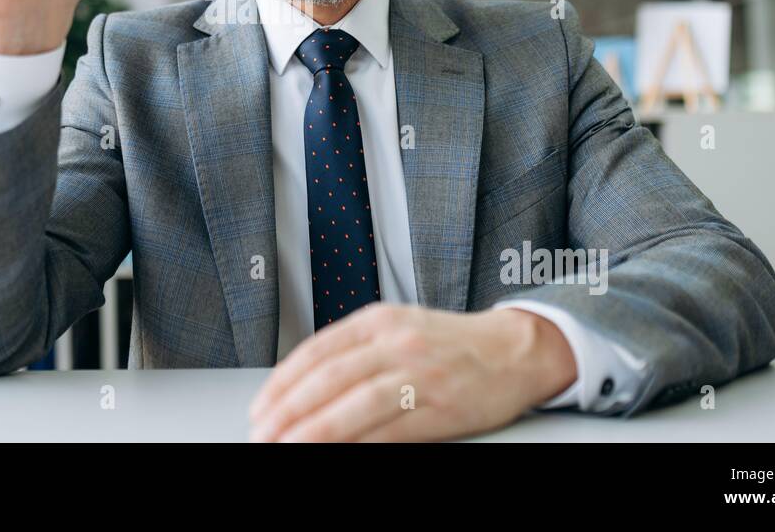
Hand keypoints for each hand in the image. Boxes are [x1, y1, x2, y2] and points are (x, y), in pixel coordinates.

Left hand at [247, 303, 576, 441]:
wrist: (513, 350)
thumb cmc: (449, 344)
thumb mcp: (397, 327)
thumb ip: (354, 349)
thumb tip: (302, 386)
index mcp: (379, 320)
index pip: (317, 351)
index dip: (282, 382)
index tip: (260, 408)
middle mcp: (397, 342)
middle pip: (329, 378)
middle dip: (288, 410)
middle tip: (262, 434)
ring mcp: (421, 374)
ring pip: (355, 404)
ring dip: (315, 430)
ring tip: (287, 447)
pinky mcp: (443, 407)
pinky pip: (391, 430)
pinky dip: (358, 445)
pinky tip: (337, 454)